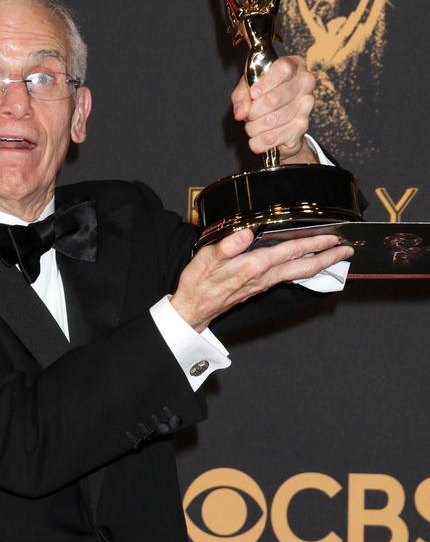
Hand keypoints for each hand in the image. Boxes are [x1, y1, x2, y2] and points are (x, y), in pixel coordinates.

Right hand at [171, 227, 353, 331]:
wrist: (193, 309)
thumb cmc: (198, 283)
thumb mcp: (207, 258)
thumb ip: (228, 245)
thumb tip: (248, 232)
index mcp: (254, 265)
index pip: (291, 251)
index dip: (314, 243)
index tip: (333, 238)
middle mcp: (264, 276)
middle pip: (303, 266)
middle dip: (328, 258)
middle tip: (347, 250)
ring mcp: (263, 283)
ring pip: (299, 272)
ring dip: (319, 264)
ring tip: (335, 257)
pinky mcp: (259, 287)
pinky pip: (289, 277)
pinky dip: (303, 270)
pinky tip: (307, 266)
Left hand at [230, 55, 315, 163]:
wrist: (281, 121)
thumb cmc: (264, 97)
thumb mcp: (248, 89)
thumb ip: (241, 96)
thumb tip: (241, 113)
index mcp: (294, 65)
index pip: (283, 69)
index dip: (265, 83)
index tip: (253, 94)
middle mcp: (305, 83)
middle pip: (274, 99)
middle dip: (253, 111)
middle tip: (248, 115)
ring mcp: (306, 106)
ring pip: (272, 121)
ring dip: (254, 128)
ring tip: (252, 126)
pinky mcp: (302, 127)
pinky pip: (273, 137)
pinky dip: (259, 141)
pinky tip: (258, 137)